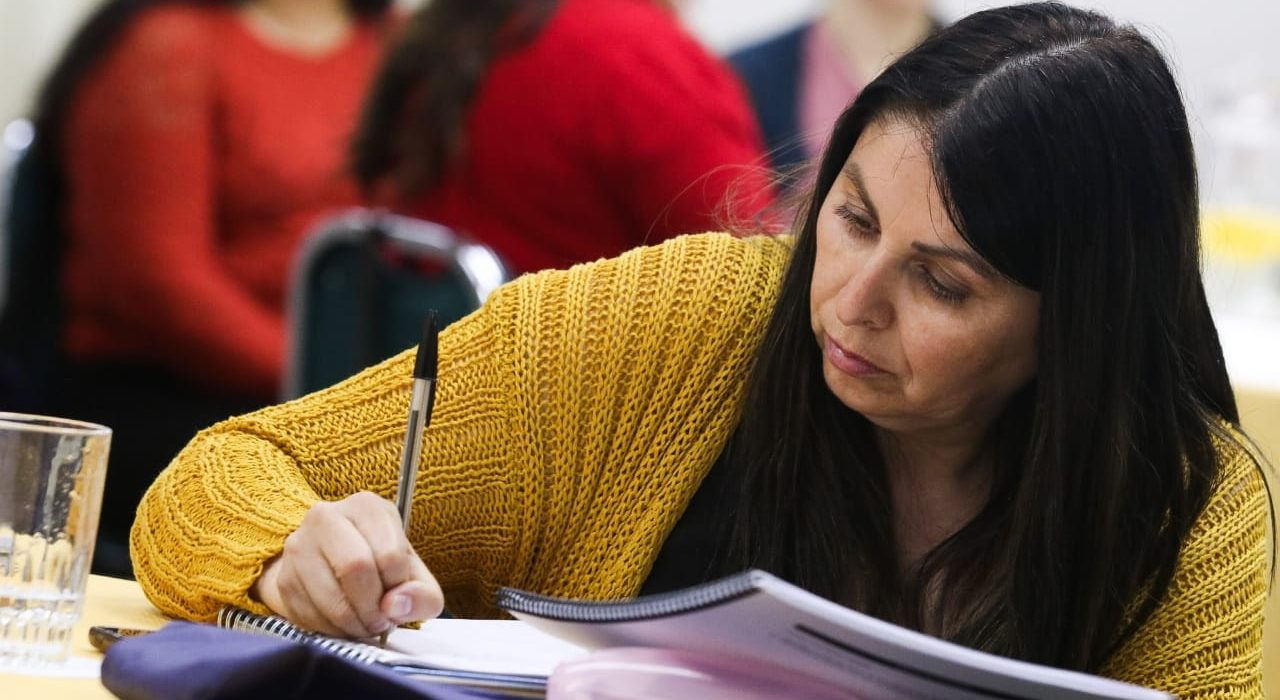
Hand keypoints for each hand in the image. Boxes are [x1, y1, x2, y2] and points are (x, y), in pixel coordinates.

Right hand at [252, 491, 443, 637]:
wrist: (335, 570)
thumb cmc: (382, 570)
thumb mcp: (414, 577)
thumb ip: (422, 594)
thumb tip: (396, 606)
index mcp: (367, 507)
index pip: (389, 553)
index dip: (398, 587)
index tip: (397, 598)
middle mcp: (328, 516)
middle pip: (355, 568)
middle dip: (373, 607)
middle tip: (380, 621)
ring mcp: (299, 545)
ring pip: (330, 597)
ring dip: (353, 623)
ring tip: (364, 624)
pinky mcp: (284, 577)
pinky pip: (309, 614)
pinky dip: (331, 630)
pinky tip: (342, 624)